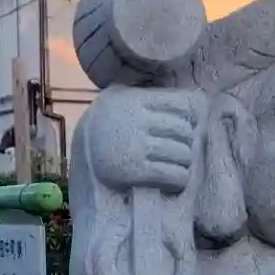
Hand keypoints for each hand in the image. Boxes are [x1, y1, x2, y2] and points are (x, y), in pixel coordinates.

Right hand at [84, 87, 204, 196]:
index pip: (181, 103)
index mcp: (137, 100)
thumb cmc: (109, 123)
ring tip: (180, 164)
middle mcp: (137, 121)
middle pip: (183, 130)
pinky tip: (176, 179)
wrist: (82, 151)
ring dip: (186, 162)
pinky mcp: (135, 171)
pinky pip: (172, 174)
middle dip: (188, 141)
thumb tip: (192, 100)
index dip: (191, 115)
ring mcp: (136, 146)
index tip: (191, 124)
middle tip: (183, 148)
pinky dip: (180, 178)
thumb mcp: (121, 98)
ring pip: (182, 154)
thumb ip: (148, 95)